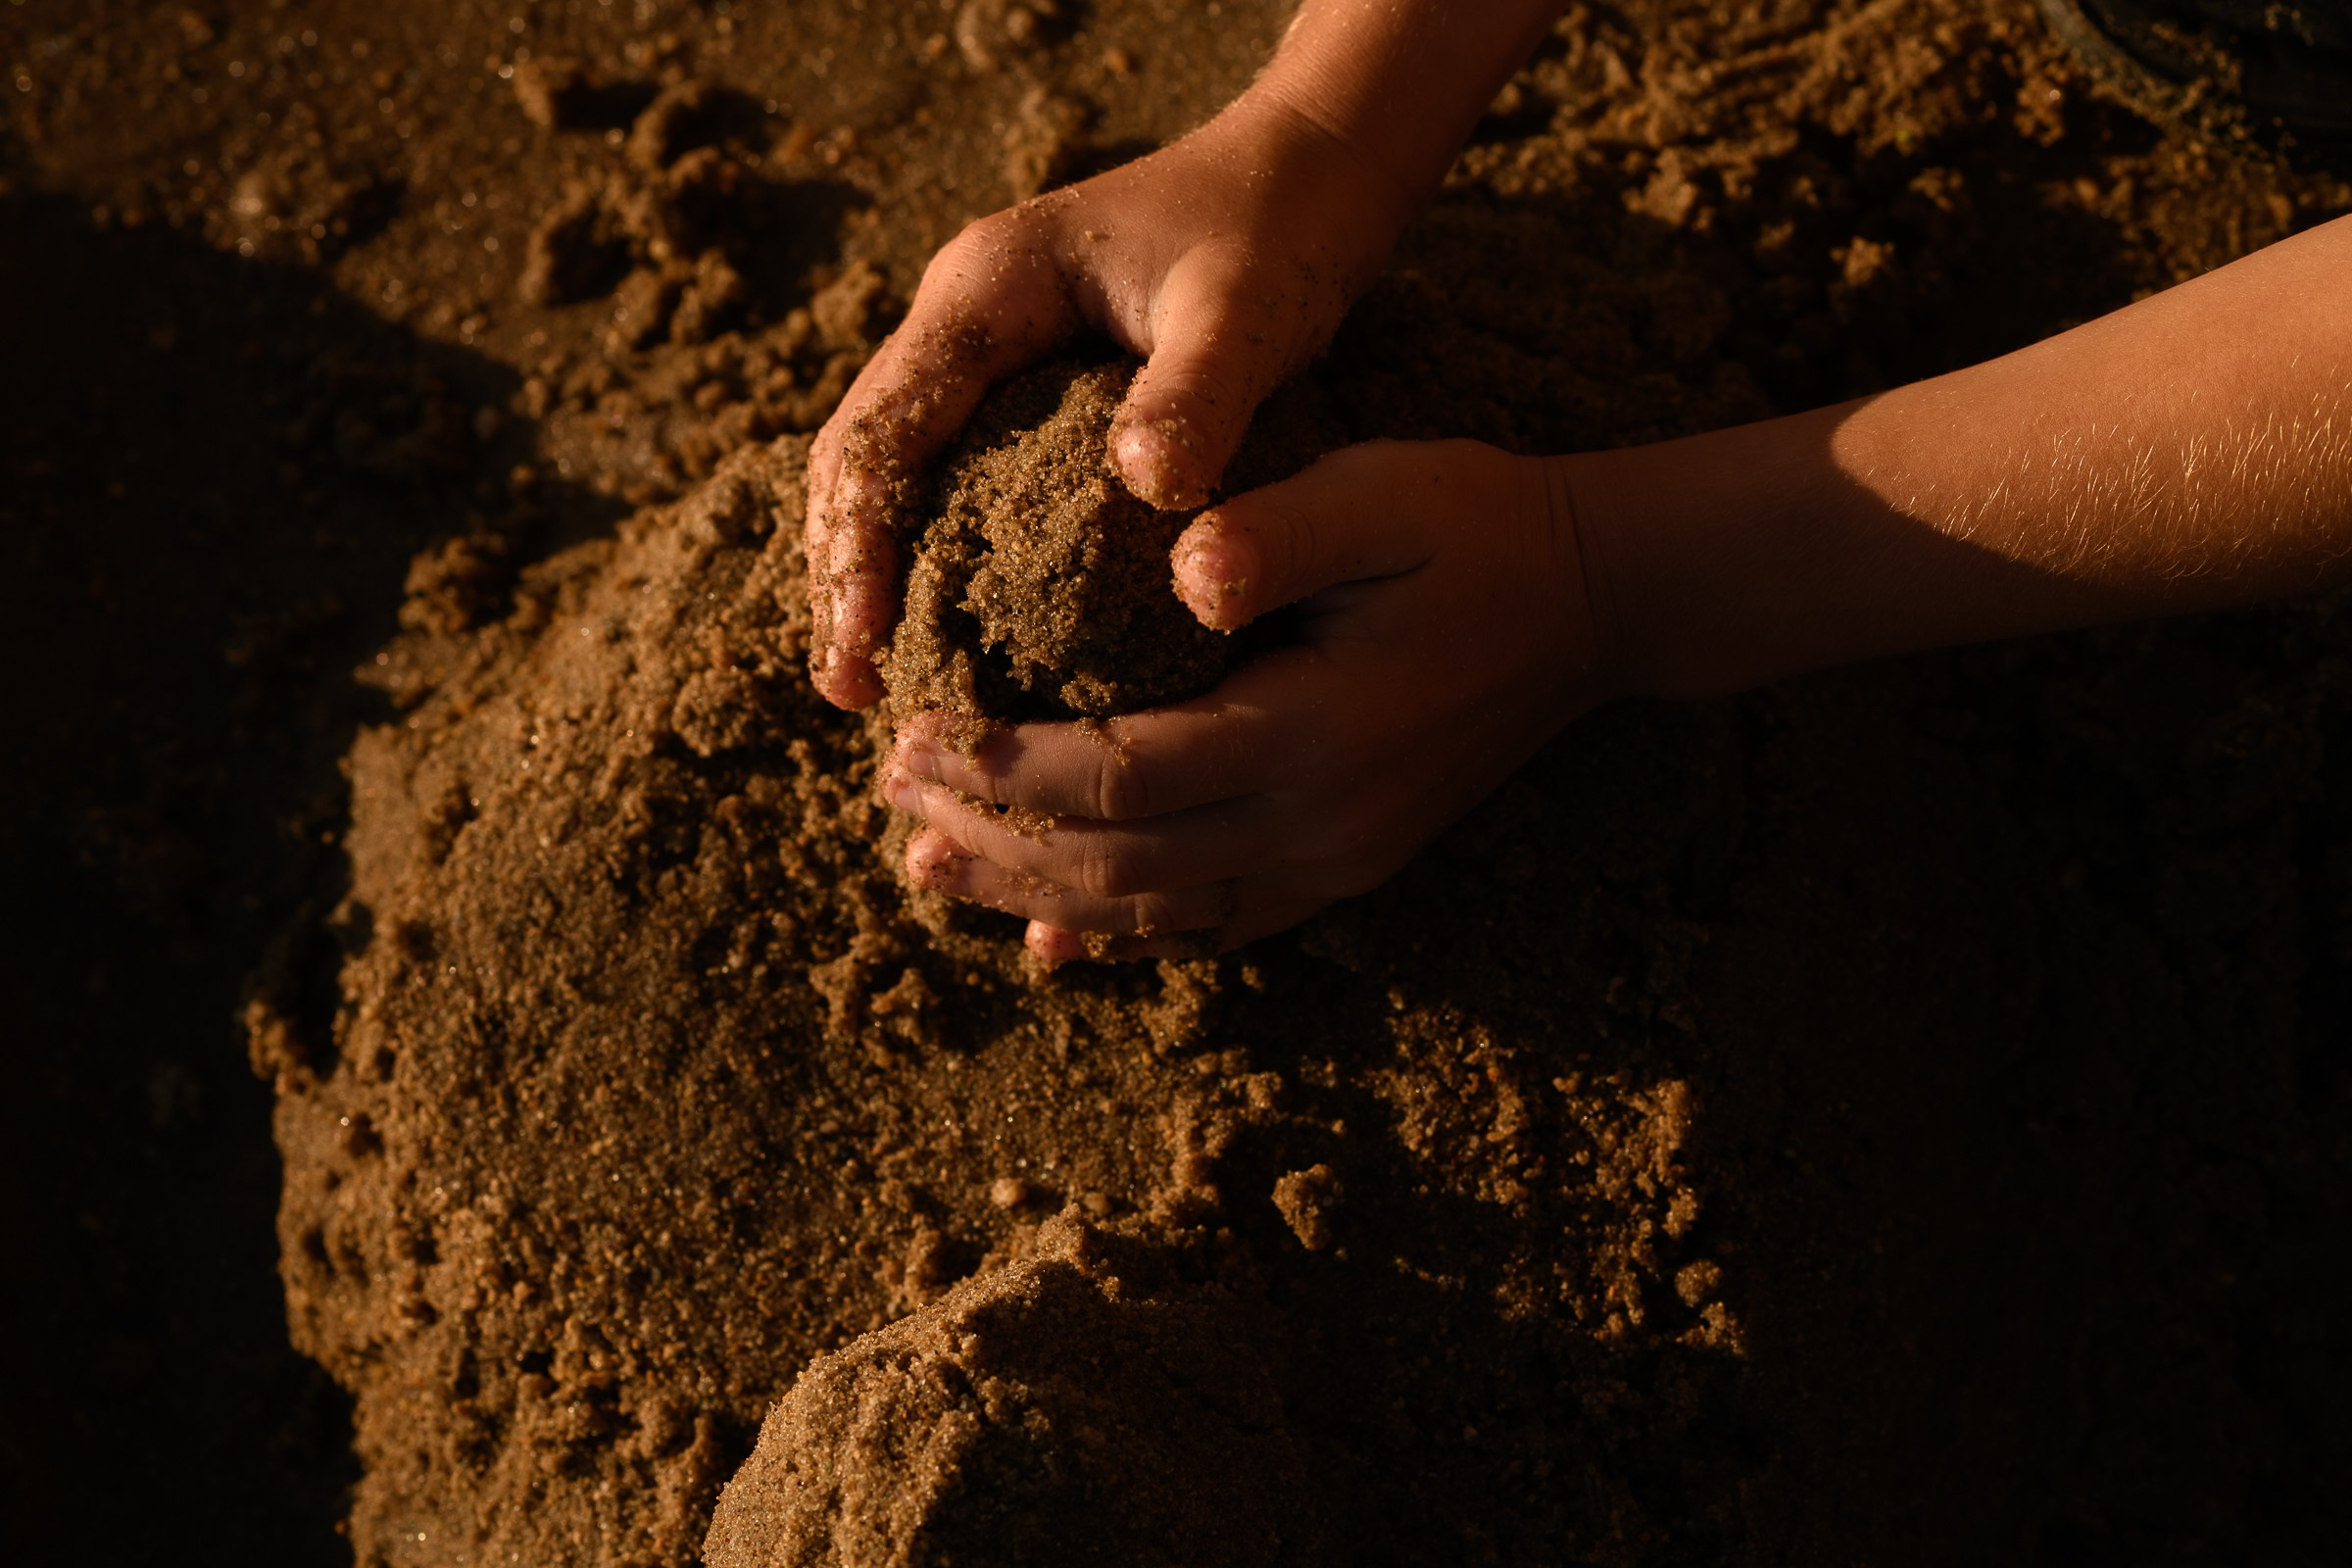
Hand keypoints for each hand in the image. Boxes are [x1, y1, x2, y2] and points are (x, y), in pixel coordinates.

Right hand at [800, 92, 1415, 708]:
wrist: (1308, 169)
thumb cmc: (1279, 229)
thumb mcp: (1247, 308)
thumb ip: (1197, 391)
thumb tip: (1147, 486)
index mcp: (985, 291)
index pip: (882, 433)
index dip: (860, 548)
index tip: (861, 646)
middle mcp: (961, 317)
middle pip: (859, 457)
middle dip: (842, 573)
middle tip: (848, 690)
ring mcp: (986, 348)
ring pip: (891, 469)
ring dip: (873, 568)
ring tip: (874, 680)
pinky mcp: (1023, 381)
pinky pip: (948, 474)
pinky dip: (932, 551)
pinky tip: (955, 628)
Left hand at [878, 439, 1609, 958]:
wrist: (1592, 601)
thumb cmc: (1473, 528)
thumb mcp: (1383, 496)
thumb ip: (1278, 533)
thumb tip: (1182, 570)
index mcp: (1313, 734)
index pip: (1126, 778)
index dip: (1010, 769)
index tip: (917, 738)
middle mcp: (1319, 827)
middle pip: (1121, 869)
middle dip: (994, 839)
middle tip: (890, 800)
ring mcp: (1335, 861)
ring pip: (1157, 911)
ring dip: (1035, 897)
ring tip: (931, 873)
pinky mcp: (1344, 866)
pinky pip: (1216, 922)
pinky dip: (1126, 934)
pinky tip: (1055, 938)